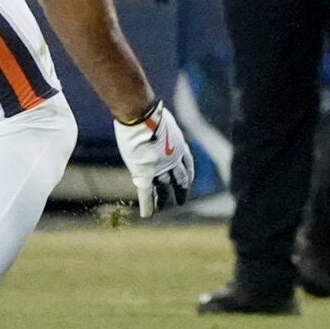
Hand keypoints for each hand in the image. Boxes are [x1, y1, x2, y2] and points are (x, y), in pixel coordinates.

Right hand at [113, 101, 194, 216]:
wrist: (141, 116)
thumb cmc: (149, 113)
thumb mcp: (163, 121)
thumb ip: (163, 128)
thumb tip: (159, 124)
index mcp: (179, 145)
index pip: (187, 163)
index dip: (187, 173)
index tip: (188, 180)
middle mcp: (173, 159)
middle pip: (179, 179)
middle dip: (180, 190)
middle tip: (181, 200)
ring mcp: (160, 168)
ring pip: (163, 187)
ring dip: (162, 199)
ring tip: (162, 208)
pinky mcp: (145, 174)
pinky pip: (146, 193)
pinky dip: (147, 205)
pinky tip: (147, 215)